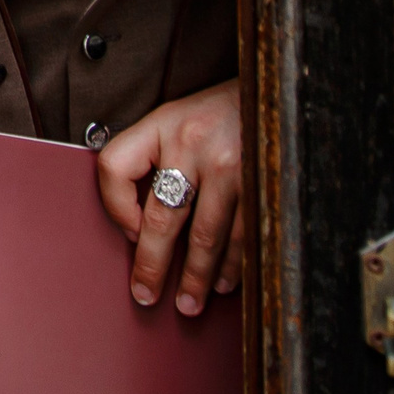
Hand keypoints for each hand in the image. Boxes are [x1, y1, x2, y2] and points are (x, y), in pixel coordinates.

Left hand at [93, 77, 242, 313]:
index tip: (128, 234)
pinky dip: (233, 265)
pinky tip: (225, 282)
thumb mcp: (181, 119)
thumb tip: (140, 226)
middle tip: (147, 295)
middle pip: (162, 219)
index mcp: (163, 123)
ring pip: (205, 237)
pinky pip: (242, 236)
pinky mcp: (262, 182)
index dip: (115, 206)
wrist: (278, 91)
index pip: (116, 167)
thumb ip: (158, 158)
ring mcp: (230, 164)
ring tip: (190, 302)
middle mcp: (193, 143)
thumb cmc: (222, 113)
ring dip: (197, 277)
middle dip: (153, 266)